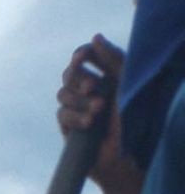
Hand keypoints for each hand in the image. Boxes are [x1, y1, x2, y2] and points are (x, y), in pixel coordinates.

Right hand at [58, 36, 137, 193]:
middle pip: (69, 73)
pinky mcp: (68, 128)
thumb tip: (95, 37)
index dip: (81, 55)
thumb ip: (113, 58)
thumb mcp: (126, 82)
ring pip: (62, 94)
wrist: (125, 156)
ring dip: (80, 101)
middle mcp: (90, 91)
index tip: (83, 57)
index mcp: (105, 75)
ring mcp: (77, 109)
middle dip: (79, 79)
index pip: (84, 57)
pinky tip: (89, 124)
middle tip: (93, 88)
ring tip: (98, 112)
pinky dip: (75, 117)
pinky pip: (61, 115)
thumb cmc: (132, 119)